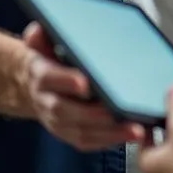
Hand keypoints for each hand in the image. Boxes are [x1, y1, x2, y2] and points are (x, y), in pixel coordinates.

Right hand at [20, 22, 144, 150]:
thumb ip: (41, 35)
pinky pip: (90, 142)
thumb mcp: (42, 41)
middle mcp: (47, 101)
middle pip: (67, 111)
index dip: (65, 80)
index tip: (85, 82)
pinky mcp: (71, 133)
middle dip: (95, 114)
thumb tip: (39, 29)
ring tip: (137, 130)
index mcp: (41, 74)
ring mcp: (58, 122)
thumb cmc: (49, 58)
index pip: (49, 77)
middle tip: (122, 112)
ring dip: (110, 133)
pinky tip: (135, 136)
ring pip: (81, 132)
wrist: (34, 86)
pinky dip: (111, 141)